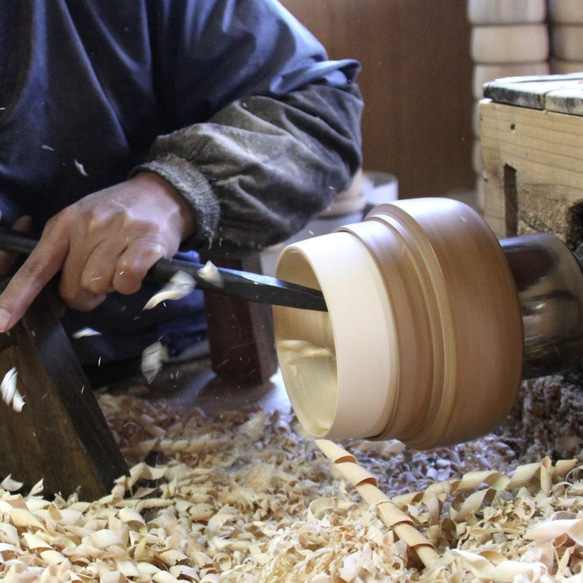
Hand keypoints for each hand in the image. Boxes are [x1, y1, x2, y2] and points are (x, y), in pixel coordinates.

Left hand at [0, 172, 195, 331]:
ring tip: (121, 266)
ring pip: (99, 285)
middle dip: (86, 294)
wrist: (161, 194)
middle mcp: (89, 225)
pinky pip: (127, 278)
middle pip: (73, 287)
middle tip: (101, 278)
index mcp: (65, 223)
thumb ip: (65, 255)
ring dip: (112, 286)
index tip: (1, 322)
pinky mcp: (149, 241)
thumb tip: (56, 298)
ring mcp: (120, 231)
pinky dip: (130, 284)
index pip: (36, 267)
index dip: (17, 297)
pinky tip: (136, 270)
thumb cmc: (117, 215)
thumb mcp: (81, 223)